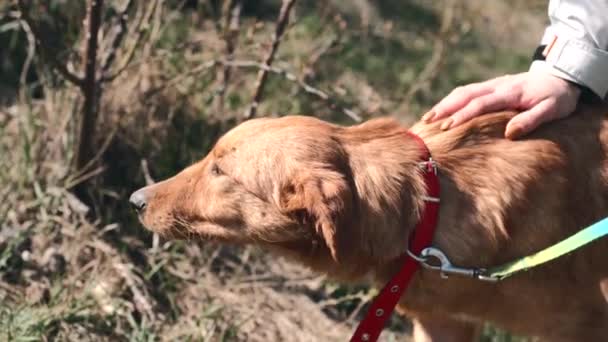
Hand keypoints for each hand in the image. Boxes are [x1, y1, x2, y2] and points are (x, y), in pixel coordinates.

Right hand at [422, 71, 581, 138]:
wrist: (563, 77)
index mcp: (509, 92)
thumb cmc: (557, 97)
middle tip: (426, 122)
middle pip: (464, 94)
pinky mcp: (490, 87)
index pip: (480, 103)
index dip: (462, 115)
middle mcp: (497, 85)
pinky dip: (451, 101)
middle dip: (444, 108)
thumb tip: (509, 132)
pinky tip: (441, 111)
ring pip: (462, 91)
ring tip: (427, 118)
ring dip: (444, 104)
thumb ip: (532, 120)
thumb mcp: (553, 110)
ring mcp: (492, 84)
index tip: (447, 127)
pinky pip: (466, 92)